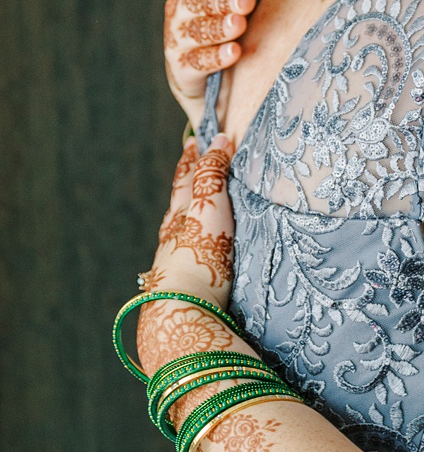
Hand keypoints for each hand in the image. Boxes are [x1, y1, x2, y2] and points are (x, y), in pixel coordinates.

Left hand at [135, 136, 240, 383]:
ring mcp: (180, 263)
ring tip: (204, 211)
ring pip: (184, 232)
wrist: (186, 312)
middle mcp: (175, 238)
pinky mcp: (192, 285)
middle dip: (189, 186)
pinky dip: (201, 244)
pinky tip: (208, 253)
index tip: (194, 142)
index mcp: (178, 217)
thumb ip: (214, 175)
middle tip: (197, 168)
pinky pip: (195, 255)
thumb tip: (221, 139)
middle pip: (180, 205)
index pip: (184, 181)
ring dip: (194, 218)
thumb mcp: (208, 208)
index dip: (191, 161)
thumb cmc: (199, 257)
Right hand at [163, 0, 279, 124]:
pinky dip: (213, 58)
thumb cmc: (236, 6)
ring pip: (194, 30)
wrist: (226, 63)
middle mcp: (181, 6)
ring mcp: (179, 38)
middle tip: (247, 0)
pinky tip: (234, 54)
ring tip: (240, 26)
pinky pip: (194, 62)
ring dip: (217, 28)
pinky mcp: (183, 68)